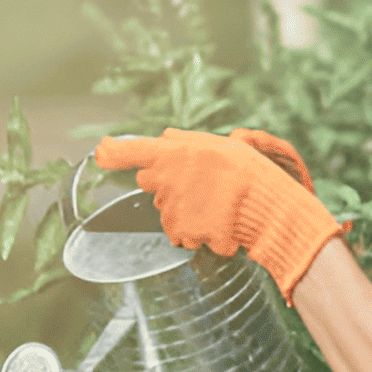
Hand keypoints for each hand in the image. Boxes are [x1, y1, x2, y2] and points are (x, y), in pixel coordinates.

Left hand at [95, 128, 346, 301]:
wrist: (269, 208)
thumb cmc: (253, 173)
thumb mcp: (224, 144)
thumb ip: (188, 141)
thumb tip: (164, 136)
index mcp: (174, 151)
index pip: (127, 150)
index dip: (112, 152)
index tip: (102, 153)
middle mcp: (165, 179)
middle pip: (150, 182)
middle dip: (167, 183)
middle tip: (200, 184)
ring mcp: (171, 208)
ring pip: (166, 211)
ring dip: (186, 211)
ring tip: (217, 207)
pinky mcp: (181, 233)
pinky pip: (181, 235)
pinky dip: (196, 233)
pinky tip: (218, 224)